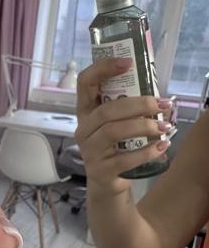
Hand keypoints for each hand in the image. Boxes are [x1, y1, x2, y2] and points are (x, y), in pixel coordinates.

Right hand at [75, 57, 171, 194]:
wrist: (107, 184)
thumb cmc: (114, 148)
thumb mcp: (116, 125)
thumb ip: (126, 108)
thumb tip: (158, 94)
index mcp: (86, 112)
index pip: (85, 83)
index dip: (103, 69)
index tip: (128, 63)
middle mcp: (83, 130)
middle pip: (107, 110)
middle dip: (138, 104)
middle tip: (162, 104)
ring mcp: (89, 151)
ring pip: (113, 131)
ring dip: (143, 126)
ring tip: (163, 126)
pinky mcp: (100, 170)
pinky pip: (124, 159)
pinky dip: (146, 152)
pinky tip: (161, 147)